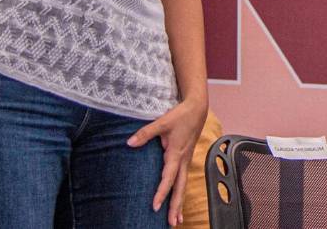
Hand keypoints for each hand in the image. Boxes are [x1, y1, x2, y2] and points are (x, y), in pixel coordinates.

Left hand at [128, 96, 207, 226]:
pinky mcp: (186, 158)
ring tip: (176, 220)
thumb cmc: (181, 115)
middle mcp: (183, 160)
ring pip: (183, 186)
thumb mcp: (162, 122)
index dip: (161, 193)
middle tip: (171, 223)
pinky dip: (181, 193)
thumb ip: (145, 133)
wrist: (197, 108)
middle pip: (180, 188)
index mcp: (176, 154)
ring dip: (179, 203)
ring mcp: (186, 160)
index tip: (155, 207)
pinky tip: (178, 201)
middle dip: (175, 206)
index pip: (168, 178)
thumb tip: (129, 143)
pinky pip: (183, 180)